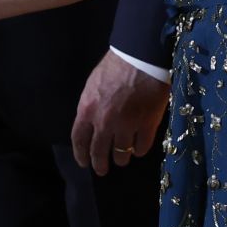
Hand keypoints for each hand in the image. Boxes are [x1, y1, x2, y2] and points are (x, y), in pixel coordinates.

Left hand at [70, 51, 168, 175]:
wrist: (141, 56)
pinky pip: (142, 147)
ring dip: (121, 159)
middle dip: (99, 164)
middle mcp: (104, 122)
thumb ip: (91, 106)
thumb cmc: (116, 65)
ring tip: (123, 160)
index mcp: (87, 110)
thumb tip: (92, 123)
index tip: (83, 162)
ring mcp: (127, 125)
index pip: (79, 139)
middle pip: (99, 151)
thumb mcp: (93, 85)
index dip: (80, 154)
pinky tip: (139, 149)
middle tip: (102, 170)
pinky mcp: (147, 125)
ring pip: (122, 153)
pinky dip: (140, 151)